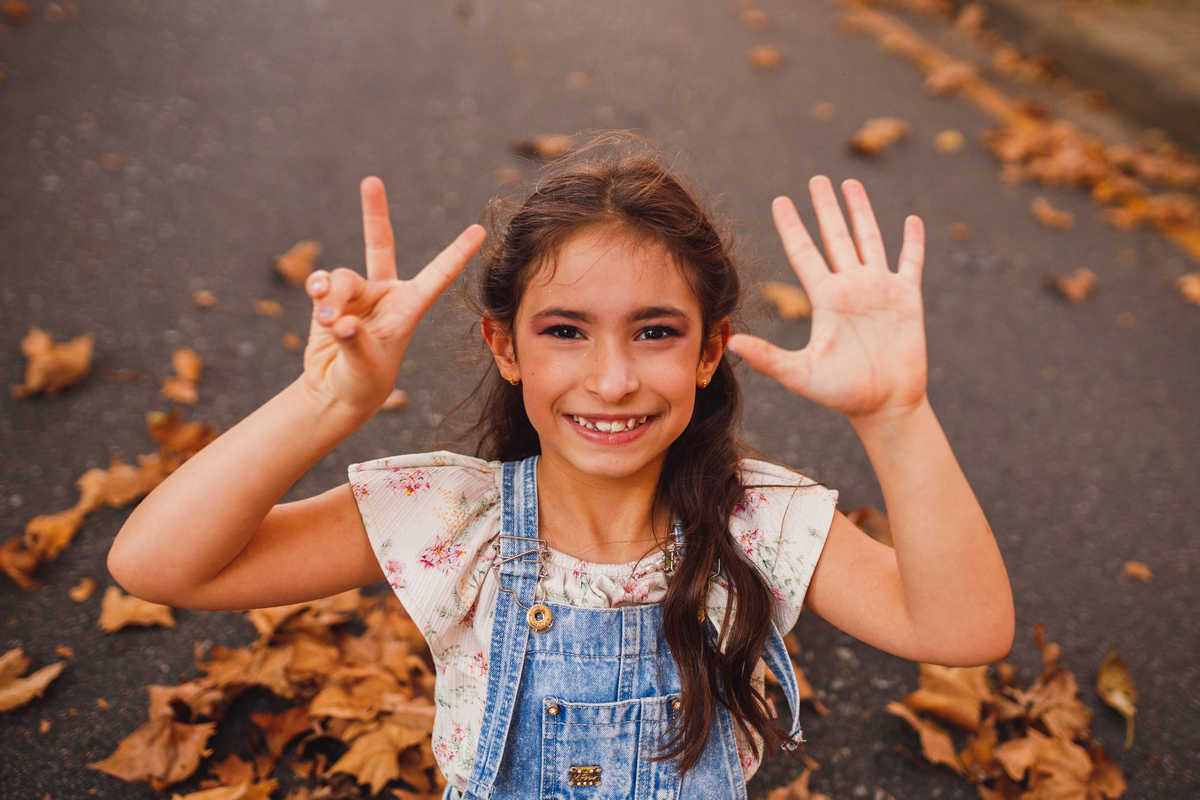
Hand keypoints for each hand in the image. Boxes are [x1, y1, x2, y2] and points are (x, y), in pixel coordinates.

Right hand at [301, 177, 485, 413]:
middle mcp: (385, 294)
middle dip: (374, 212)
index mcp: (409, 307)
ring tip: (331, 323)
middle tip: (371, 181)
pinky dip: (316, 289)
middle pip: (379, 243)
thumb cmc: (363, 382)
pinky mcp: (328, 300)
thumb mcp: (365, 365)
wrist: (336, 391)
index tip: (480, 230)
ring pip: (341, 277)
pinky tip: (317, 301)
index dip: (458, 252)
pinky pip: (320, 283)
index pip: (438, 274)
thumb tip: (338, 320)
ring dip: (332, 297)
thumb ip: (353, 339)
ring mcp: (356, 295)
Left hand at [729, 177, 926, 420]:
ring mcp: (880, 290)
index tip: (780, 200)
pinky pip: (910, 263)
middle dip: (825, 207)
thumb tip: (731, 343)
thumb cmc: (842, 393)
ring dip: (861, 212)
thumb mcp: (800, 374)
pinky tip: (912, 220)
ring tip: (850, 184)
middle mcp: (850, 288)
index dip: (792, 226)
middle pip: (835, 237)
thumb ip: (768, 357)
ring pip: (869, 239)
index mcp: (825, 299)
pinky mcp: (907, 299)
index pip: (804, 252)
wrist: (884, 406)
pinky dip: (912, 242)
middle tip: (816, 178)